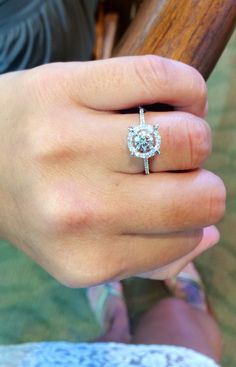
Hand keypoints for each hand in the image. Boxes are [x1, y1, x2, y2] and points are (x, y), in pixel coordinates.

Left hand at [0, 56, 225, 286]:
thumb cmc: (39, 206)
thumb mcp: (81, 253)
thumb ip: (147, 261)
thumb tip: (207, 236)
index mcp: (86, 258)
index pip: (185, 237)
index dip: (190, 216)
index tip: (170, 198)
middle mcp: (77, 208)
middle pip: (199, 194)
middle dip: (200, 181)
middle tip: (176, 169)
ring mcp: (68, 142)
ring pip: (188, 137)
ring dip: (193, 136)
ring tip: (168, 134)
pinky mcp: (64, 86)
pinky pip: (161, 78)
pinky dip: (186, 89)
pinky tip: (175, 100)